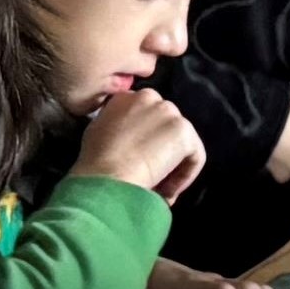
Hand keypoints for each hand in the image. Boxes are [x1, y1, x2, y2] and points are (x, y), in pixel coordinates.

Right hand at [80, 84, 205, 192]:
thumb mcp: (97, 131)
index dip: (145, 141)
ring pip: (180, 142)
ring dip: (173, 166)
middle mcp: (149, 96)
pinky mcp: (184, 131)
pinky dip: (185, 176)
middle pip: (165, 126)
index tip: (137, 162)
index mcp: (126, 96)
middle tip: (151, 176)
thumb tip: (127, 138)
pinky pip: (194, 156)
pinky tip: (168, 191)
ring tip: (159, 188)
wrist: (107, 175)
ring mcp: (169, 112)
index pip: (145, 116)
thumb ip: (114, 124)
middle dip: (161, 150)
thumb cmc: (95, 161)